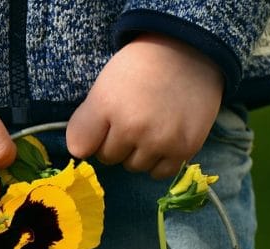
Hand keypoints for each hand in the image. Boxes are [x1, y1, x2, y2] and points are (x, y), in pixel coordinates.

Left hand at [66, 33, 224, 178]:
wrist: (190, 53)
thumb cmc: (142, 67)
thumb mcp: (104, 84)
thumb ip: (87, 120)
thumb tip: (81, 152)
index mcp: (106, 105)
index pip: (79, 147)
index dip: (90, 137)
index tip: (102, 126)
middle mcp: (132, 128)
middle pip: (109, 158)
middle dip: (116, 143)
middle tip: (133, 119)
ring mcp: (159, 141)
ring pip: (134, 166)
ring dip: (139, 153)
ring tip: (151, 126)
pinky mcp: (184, 149)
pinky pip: (160, 173)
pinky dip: (159, 161)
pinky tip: (164, 140)